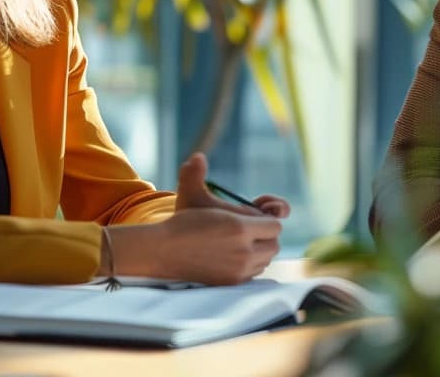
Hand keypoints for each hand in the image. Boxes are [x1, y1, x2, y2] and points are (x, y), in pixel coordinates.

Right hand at [105, 154, 283, 284]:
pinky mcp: (232, 282)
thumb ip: (198, 174)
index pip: (275, 225)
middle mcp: (244, 251)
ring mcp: (239, 270)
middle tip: (251, 230)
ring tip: (242, 242)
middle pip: (274, 245)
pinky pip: (254, 273)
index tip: (255, 217)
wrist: (164, 253)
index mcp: (239, 228)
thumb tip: (198, 156)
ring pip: (266, 260)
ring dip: (259, 251)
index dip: (266, 219)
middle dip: (265, 236)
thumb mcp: (191, 195)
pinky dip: (250, 265)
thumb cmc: (181, 223)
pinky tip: (235, 256)